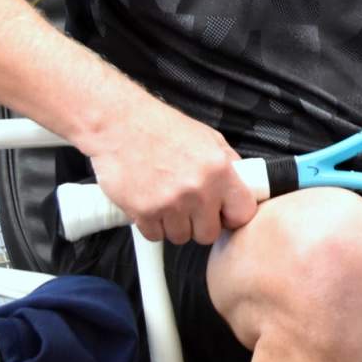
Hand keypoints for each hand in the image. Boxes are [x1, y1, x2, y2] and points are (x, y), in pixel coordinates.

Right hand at [81, 100, 257, 245]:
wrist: (118, 124)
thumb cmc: (160, 127)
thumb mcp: (207, 137)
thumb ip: (228, 163)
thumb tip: (242, 184)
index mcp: (220, 170)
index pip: (243, 214)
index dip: (232, 217)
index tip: (222, 214)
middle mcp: (198, 190)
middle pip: (209, 234)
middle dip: (199, 224)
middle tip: (188, 208)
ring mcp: (170, 203)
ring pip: (180, 237)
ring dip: (173, 225)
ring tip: (165, 201)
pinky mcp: (144, 212)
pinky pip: (155, 235)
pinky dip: (151, 225)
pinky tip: (149, 204)